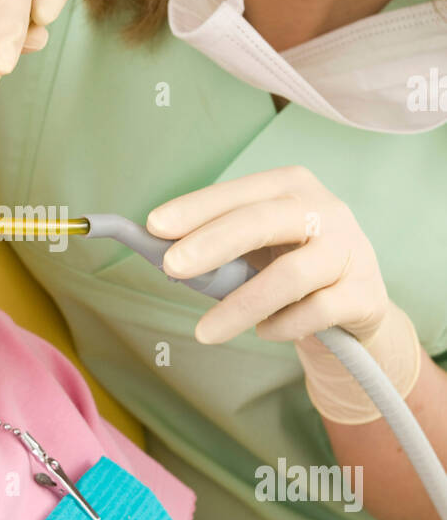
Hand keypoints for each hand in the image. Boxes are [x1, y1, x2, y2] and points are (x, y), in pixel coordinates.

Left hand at [146, 165, 389, 344]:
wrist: (355, 303)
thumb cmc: (291, 264)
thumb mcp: (257, 247)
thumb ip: (218, 246)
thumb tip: (161, 254)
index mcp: (292, 187)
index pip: (238, 193)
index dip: (196, 208)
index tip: (154, 227)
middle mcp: (326, 210)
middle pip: (263, 221)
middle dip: (212, 242)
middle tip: (171, 267)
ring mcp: (350, 250)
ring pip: (290, 275)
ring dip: (241, 305)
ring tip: (205, 332)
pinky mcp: (365, 294)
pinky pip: (318, 311)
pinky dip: (284, 325)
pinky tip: (265, 331)